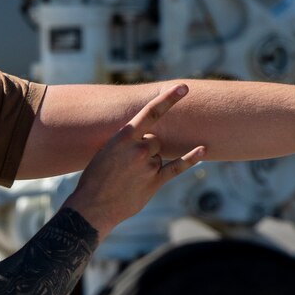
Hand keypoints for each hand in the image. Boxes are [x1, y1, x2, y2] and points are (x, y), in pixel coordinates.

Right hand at [65, 84, 205, 233]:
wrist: (91, 207)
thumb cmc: (95, 177)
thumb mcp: (106, 150)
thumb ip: (128, 142)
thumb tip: (151, 140)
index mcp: (124, 137)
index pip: (151, 112)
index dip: (169, 98)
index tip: (183, 87)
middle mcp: (139, 148)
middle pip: (156, 140)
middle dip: (146, 150)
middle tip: (127, 165)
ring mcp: (148, 165)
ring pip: (159, 157)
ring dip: (149, 165)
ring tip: (129, 178)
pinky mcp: (155, 182)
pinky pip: (177, 167)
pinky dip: (191, 158)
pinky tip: (203, 149)